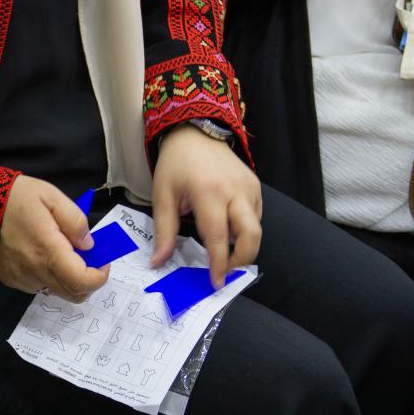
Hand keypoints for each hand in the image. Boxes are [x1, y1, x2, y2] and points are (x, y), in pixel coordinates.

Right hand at [0, 175, 109, 302]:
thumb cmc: (16, 196)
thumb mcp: (52, 197)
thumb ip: (75, 222)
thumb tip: (89, 245)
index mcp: (48, 252)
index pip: (82, 282)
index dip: (100, 276)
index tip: (103, 259)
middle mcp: (35, 272)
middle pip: (73, 294)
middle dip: (88, 280)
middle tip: (89, 256)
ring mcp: (21, 279)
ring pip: (56, 290)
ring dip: (68, 277)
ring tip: (62, 249)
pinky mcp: (10, 279)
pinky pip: (38, 285)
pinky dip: (49, 274)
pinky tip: (40, 252)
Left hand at [151, 125, 262, 288]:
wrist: (195, 132)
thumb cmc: (175, 164)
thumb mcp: (162, 196)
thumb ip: (163, 231)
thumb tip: (158, 263)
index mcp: (208, 192)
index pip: (218, 236)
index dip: (218, 263)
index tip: (216, 283)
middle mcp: (235, 191)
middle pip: (251, 235)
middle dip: (241, 260)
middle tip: (225, 273)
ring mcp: (249, 188)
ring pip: (256, 228)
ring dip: (244, 247)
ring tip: (224, 256)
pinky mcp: (255, 186)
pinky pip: (256, 216)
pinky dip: (245, 231)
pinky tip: (228, 233)